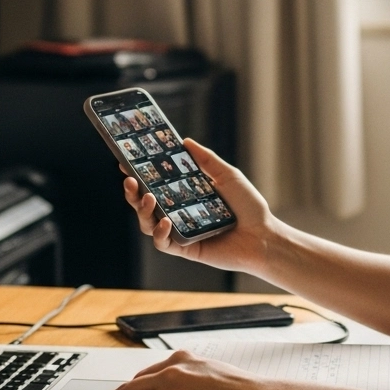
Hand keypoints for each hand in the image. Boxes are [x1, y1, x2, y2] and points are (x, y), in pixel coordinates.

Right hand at [124, 138, 279, 274]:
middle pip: (146, 204)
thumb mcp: (228, 176)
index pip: (156, 183)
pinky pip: (163, 243)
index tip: (125, 161)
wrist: (264, 237)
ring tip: (147, 197)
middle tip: (128, 179)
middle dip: (133, 192)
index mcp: (186, 195)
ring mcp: (180, 232)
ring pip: (148, 223)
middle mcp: (179, 213)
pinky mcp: (185, 249)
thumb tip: (185, 141)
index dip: (139, 174)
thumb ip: (206, 160)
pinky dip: (159, 233)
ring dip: (143, 210)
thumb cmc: (249, 207)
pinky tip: (165, 221)